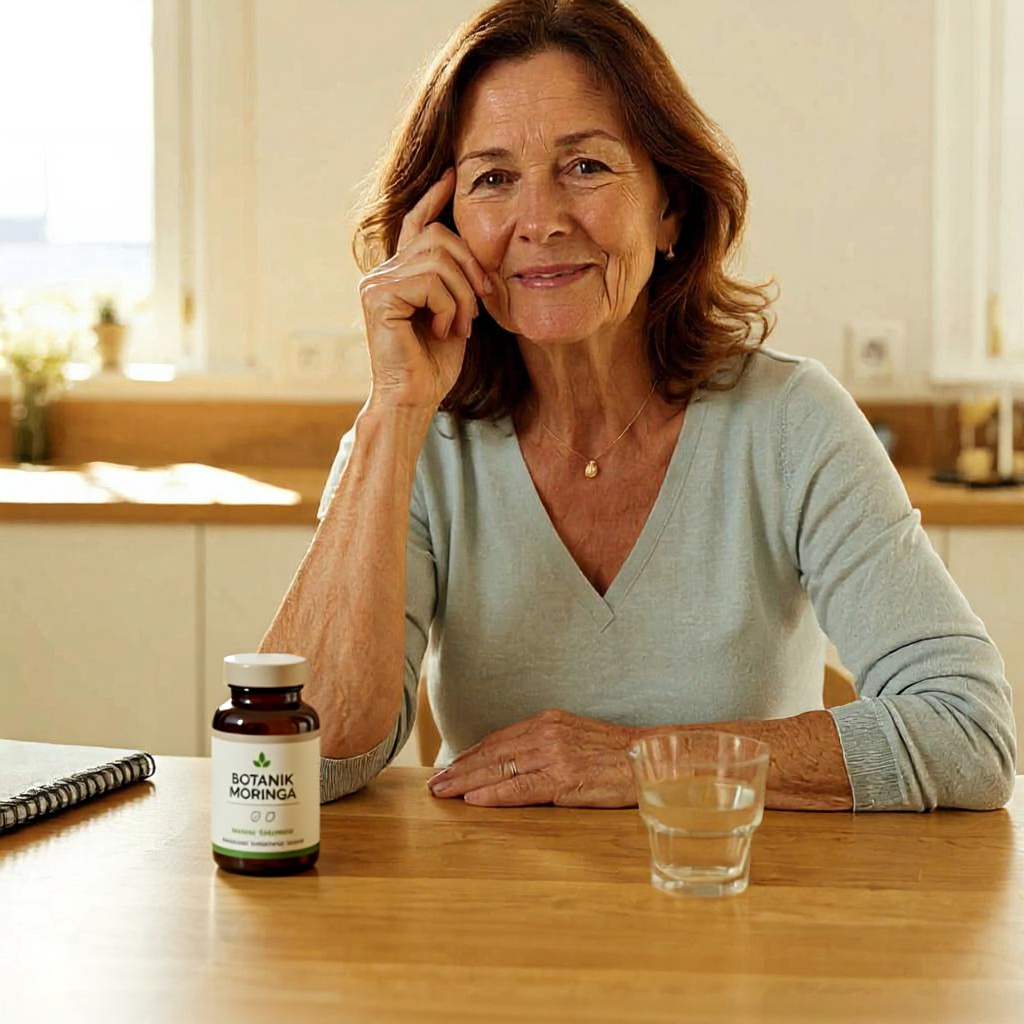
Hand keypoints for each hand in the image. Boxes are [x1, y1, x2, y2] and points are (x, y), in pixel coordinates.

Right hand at [358, 168, 491, 410]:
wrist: (415, 397)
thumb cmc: (435, 363)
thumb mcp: (454, 312)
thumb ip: (456, 280)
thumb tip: (473, 252)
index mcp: (400, 273)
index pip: (417, 224)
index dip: (434, 197)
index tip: (453, 175)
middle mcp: (383, 272)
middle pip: (440, 237)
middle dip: (471, 268)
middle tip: (482, 301)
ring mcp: (376, 282)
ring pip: (439, 259)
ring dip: (463, 296)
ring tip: (460, 326)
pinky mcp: (378, 296)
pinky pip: (430, 281)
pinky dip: (449, 307)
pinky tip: (443, 331)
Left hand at [427, 709, 638, 807]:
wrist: (652, 760)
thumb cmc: (618, 754)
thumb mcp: (578, 737)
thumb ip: (548, 745)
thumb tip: (518, 762)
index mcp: (549, 721)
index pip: (499, 739)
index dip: (471, 754)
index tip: (450, 765)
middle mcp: (547, 734)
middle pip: (492, 753)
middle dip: (459, 768)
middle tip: (433, 782)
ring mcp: (555, 756)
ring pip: (499, 770)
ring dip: (466, 782)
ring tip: (442, 792)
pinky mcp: (565, 779)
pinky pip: (521, 789)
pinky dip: (493, 795)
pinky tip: (474, 800)